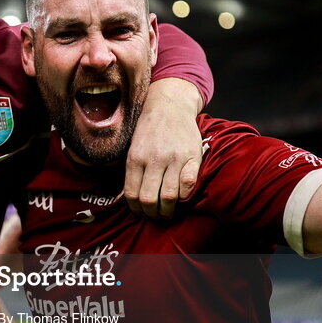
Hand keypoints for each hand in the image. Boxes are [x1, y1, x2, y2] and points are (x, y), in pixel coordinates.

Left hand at [124, 78, 202, 218]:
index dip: (136, 210)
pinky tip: (182, 197)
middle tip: (156, 217)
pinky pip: (189, 184)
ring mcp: (174, 158)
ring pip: (169, 196)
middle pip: (149, 199)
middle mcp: (154, 159)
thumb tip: (129, 198)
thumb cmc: (150, 129)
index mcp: (135, 158)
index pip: (132, 194)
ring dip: (168, 210)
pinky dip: (185, 196)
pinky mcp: (192, 156)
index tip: (141, 214)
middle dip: (152, 214)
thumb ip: (133, 171)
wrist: (170, 105)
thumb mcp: (134, 147)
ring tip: (168, 212)